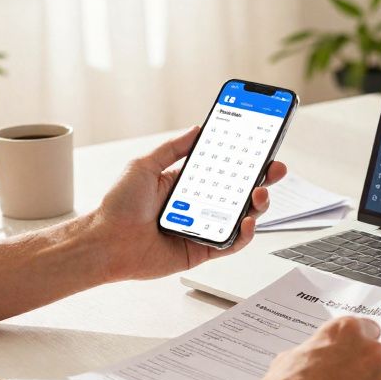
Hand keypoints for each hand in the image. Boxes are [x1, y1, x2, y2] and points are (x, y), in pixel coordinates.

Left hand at [85, 125, 287, 282]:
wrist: (105, 242)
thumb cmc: (118, 206)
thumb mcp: (145, 165)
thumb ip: (173, 148)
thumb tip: (197, 129)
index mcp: (186, 184)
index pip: (223, 169)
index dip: (244, 159)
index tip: (262, 145)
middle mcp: (198, 205)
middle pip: (239, 191)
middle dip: (262, 179)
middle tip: (275, 168)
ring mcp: (203, 228)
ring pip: (241, 216)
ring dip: (258, 204)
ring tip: (260, 193)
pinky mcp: (202, 250)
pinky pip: (231, 243)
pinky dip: (244, 234)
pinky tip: (246, 221)